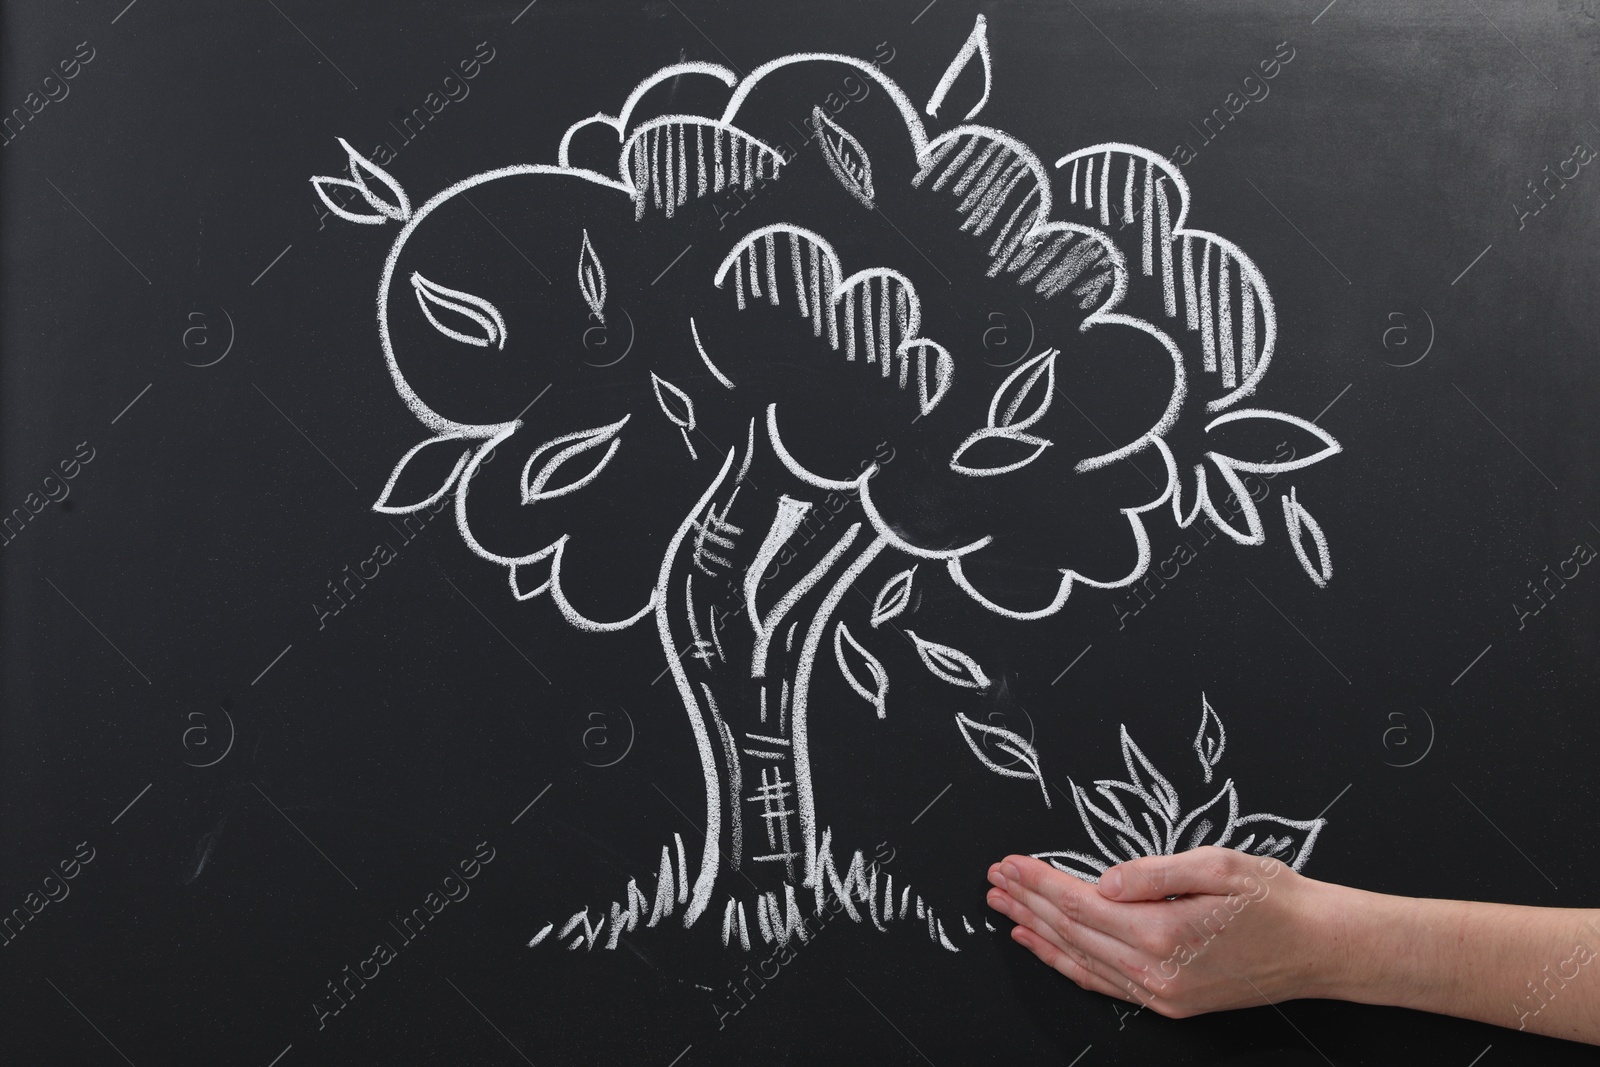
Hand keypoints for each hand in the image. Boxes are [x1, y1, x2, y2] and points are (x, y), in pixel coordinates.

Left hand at [985, 846, 1342, 1017]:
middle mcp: (1156, 972)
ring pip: (1081, 961)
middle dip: (1028, 902)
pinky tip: (1043, 945)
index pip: (1080, 904)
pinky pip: (1104, 983)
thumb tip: (1100, 879)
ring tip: (1004, 909)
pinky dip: (1067, 962)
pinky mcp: (1170, 1002)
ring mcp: (1162, 993)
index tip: (1009, 862)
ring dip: (1038, 932)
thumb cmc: (1275, 897)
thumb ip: (1152, 872)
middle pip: (1072, 932)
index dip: (1039, 881)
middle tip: (993, 880)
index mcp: (1162, 933)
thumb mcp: (1217, 865)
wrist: (1322, 946)